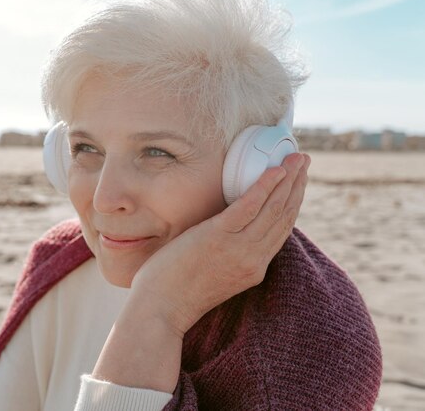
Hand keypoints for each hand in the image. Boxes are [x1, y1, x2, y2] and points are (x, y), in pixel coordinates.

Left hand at [129, 152, 310, 336]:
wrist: (160, 309)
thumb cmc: (177, 289)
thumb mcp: (215, 272)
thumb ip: (228, 252)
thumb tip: (226, 226)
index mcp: (254, 268)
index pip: (281, 231)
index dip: (293, 204)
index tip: (299, 183)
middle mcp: (253, 259)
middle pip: (283, 216)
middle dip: (297, 185)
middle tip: (304, 161)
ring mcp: (239, 249)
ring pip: (273, 208)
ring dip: (288, 179)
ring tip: (297, 157)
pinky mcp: (219, 237)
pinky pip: (249, 206)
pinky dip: (265, 186)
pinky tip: (275, 170)